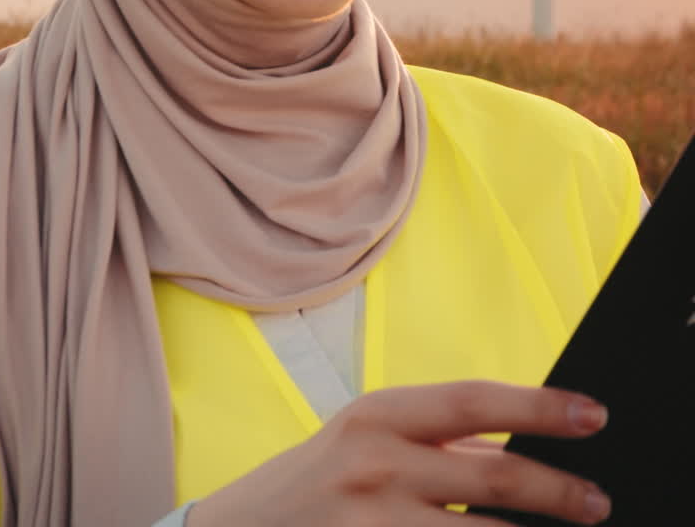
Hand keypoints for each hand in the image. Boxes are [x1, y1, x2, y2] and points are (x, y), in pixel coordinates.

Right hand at [187, 379, 610, 525]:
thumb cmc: (316, 482)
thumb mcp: (368, 438)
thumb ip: (436, 442)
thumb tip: (517, 446)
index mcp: (379, 414)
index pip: (476, 400)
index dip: (540, 406)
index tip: (593, 415)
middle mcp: (378, 464)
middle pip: (494, 475)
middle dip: (558, 490)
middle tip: (598, 501)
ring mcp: (375, 525)